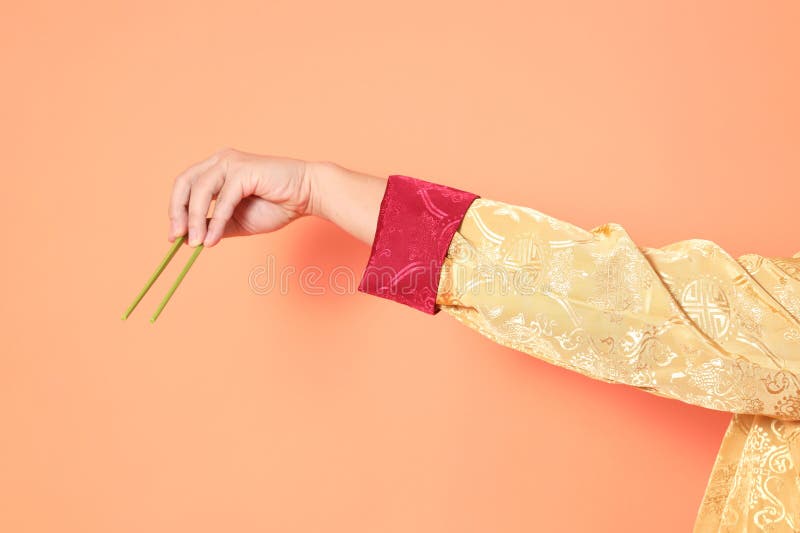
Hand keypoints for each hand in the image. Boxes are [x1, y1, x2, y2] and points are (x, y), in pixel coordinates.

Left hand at [168, 148, 311, 246]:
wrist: (307, 196)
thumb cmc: (277, 205)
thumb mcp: (237, 222)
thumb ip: (215, 226)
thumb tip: (189, 238)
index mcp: (217, 169)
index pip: (185, 186)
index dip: (176, 210)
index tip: (174, 236)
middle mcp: (220, 160)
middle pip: (185, 183)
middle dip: (178, 212)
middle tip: (177, 238)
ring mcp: (231, 162)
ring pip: (200, 191)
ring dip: (195, 220)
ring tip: (196, 243)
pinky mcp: (243, 170)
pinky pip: (223, 199)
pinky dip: (216, 221)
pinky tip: (212, 239)